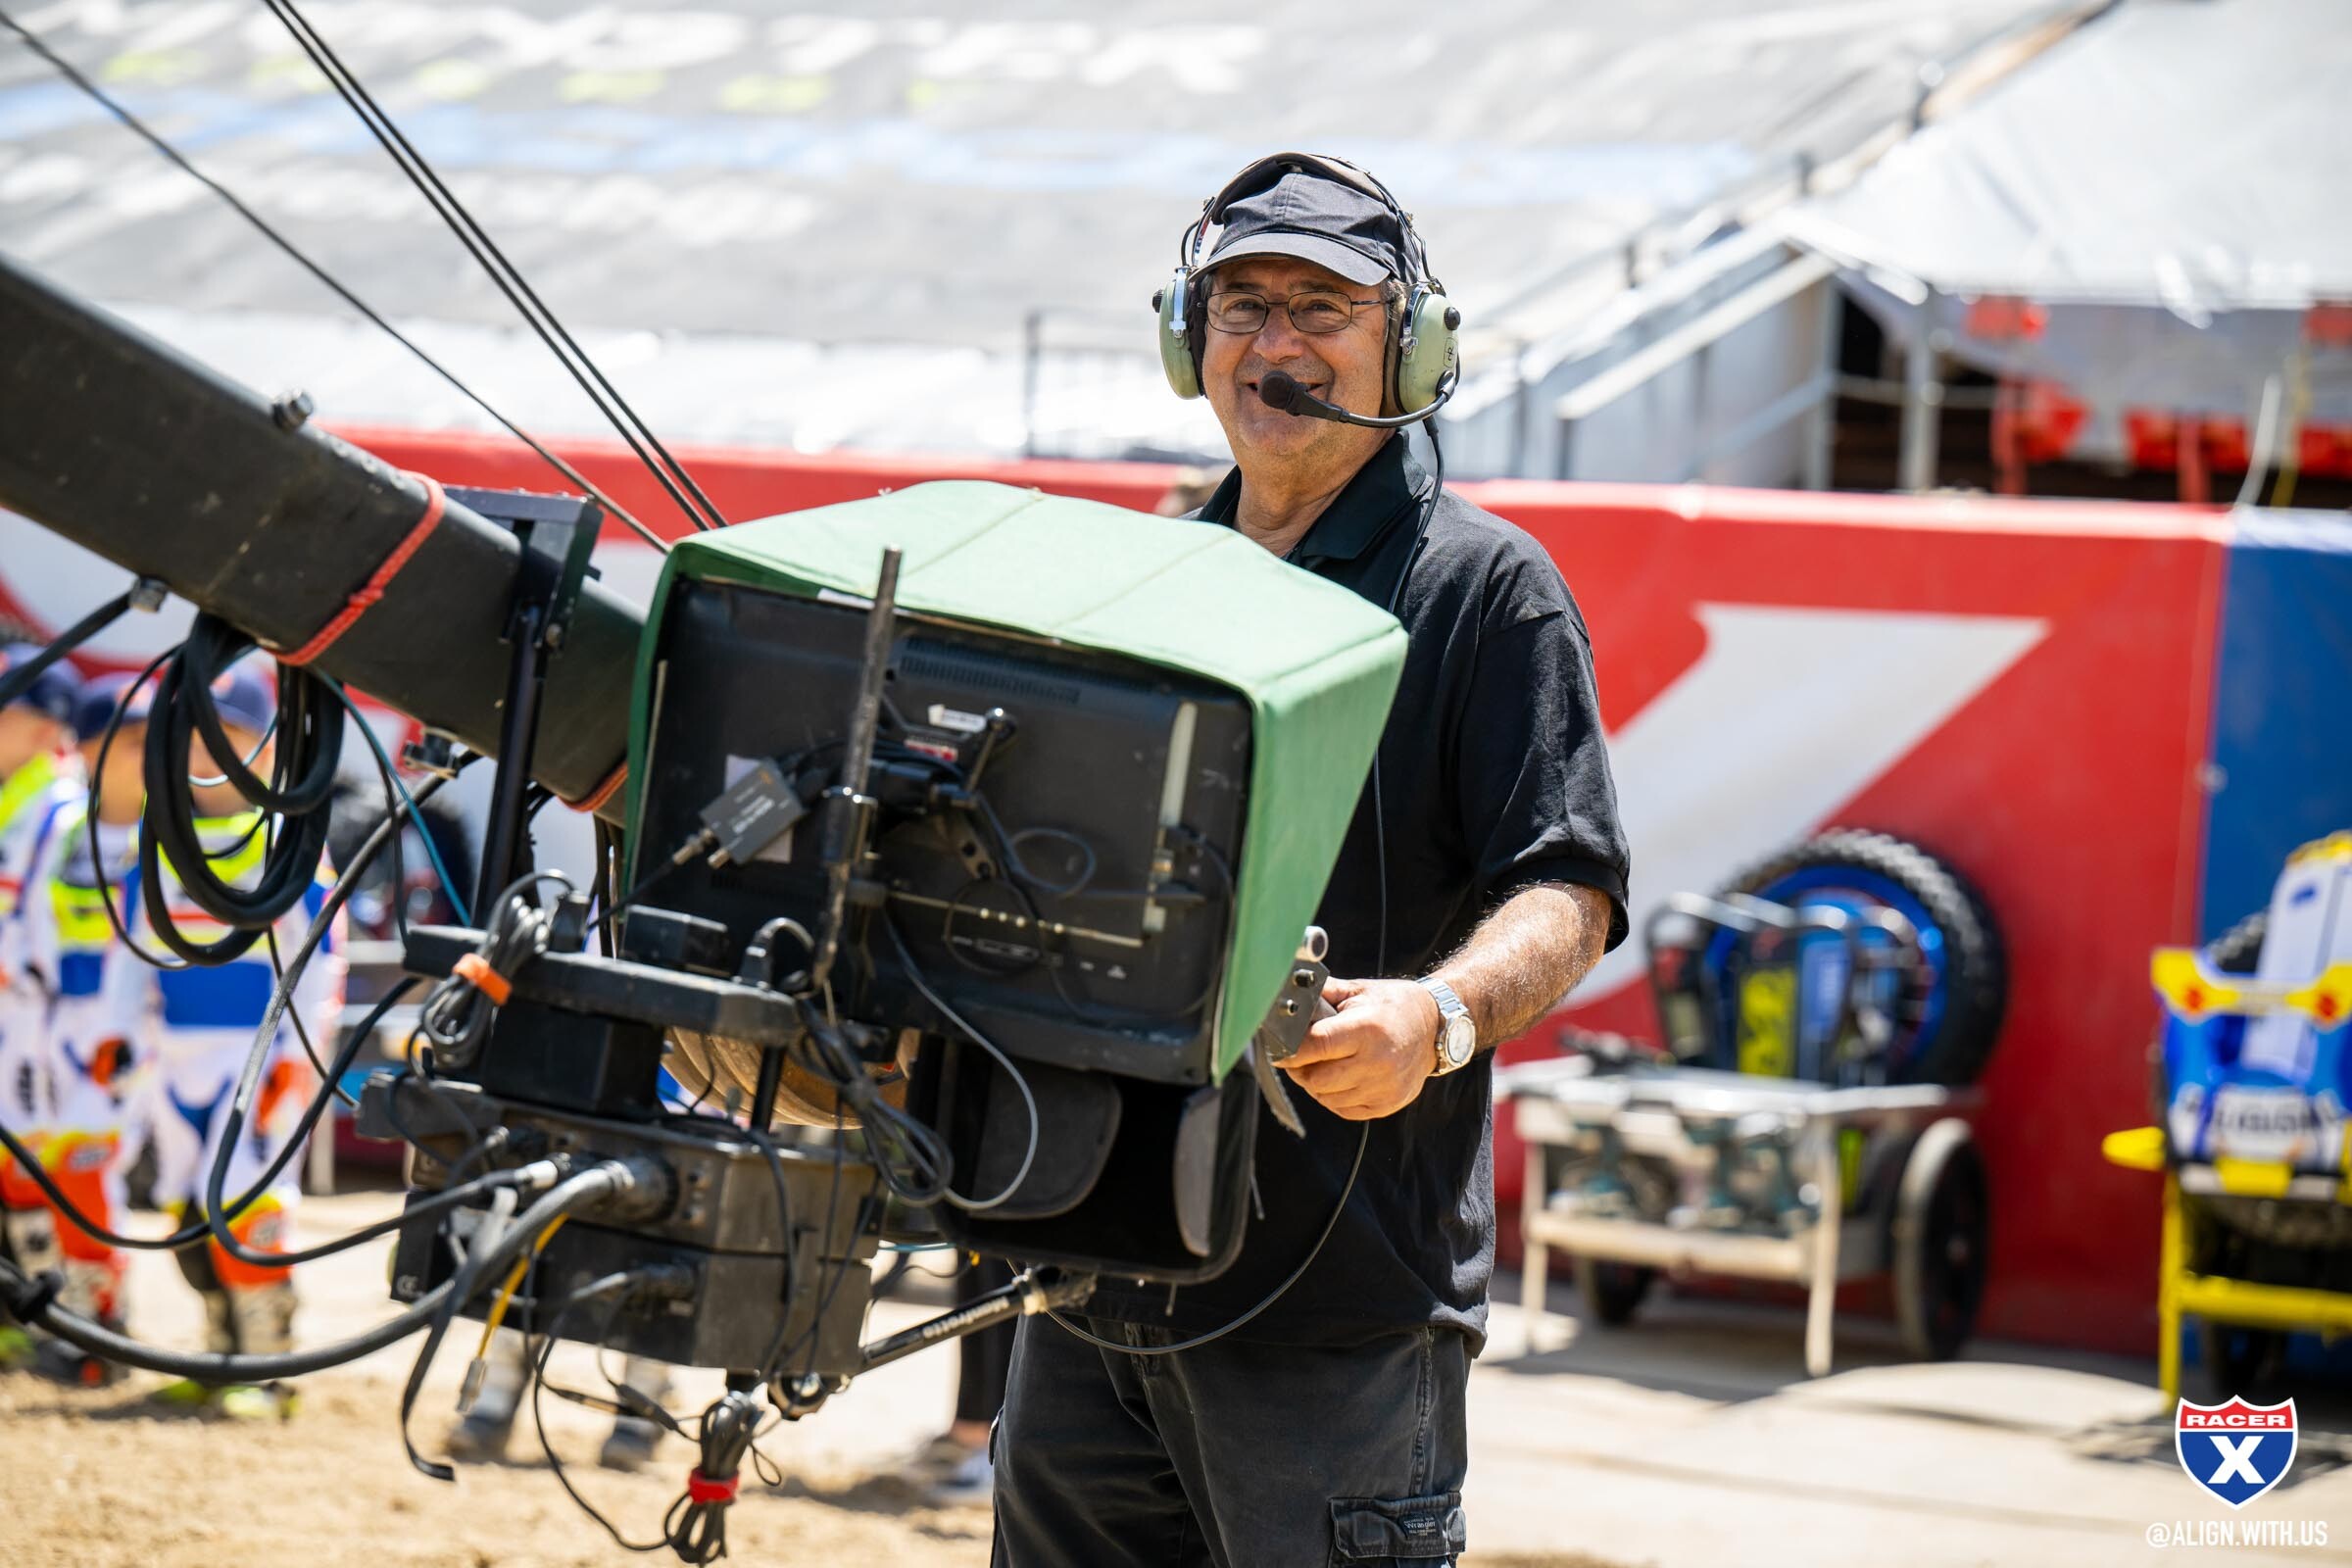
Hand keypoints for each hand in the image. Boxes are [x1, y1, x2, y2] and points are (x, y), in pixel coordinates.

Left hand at [1275, 977, 1438, 1120]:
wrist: (1435, 1028)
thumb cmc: (1393, 1005)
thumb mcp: (1359, 991)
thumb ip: (1323, 994)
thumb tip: (1286, 995)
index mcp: (1367, 1029)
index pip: (1316, 1046)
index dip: (1291, 1050)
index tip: (1279, 1049)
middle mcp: (1377, 1061)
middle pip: (1316, 1078)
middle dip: (1300, 1069)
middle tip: (1298, 1057)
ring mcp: (1384, 1087)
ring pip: (1326, 1097)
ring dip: (1315, 1084)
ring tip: (1322, 1065)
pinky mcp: (1387, 1103)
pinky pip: (1344, 1109)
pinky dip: (1334, 1097)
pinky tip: (1339, 1079)